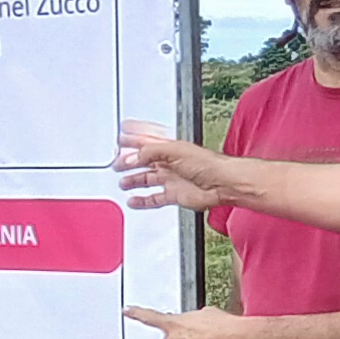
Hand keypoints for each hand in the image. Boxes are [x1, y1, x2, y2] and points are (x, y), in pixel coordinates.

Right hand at [116, 126, 237, 211]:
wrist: (222, 184)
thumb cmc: (207, 164)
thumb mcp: (173, 150)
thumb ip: (149, 152)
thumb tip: (131, 157)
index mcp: (169, 147)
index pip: (146, 141)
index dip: (133, 139)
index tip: (121, 138)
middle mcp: (170, 162)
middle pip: (144, 161)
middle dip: (129, 161)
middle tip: (116, 163)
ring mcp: (172, 179)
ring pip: (148, 179)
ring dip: (134, 180)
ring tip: (123, 182)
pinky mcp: (175, 195)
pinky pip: (155, 198)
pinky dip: (143, 200)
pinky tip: (134, 201)